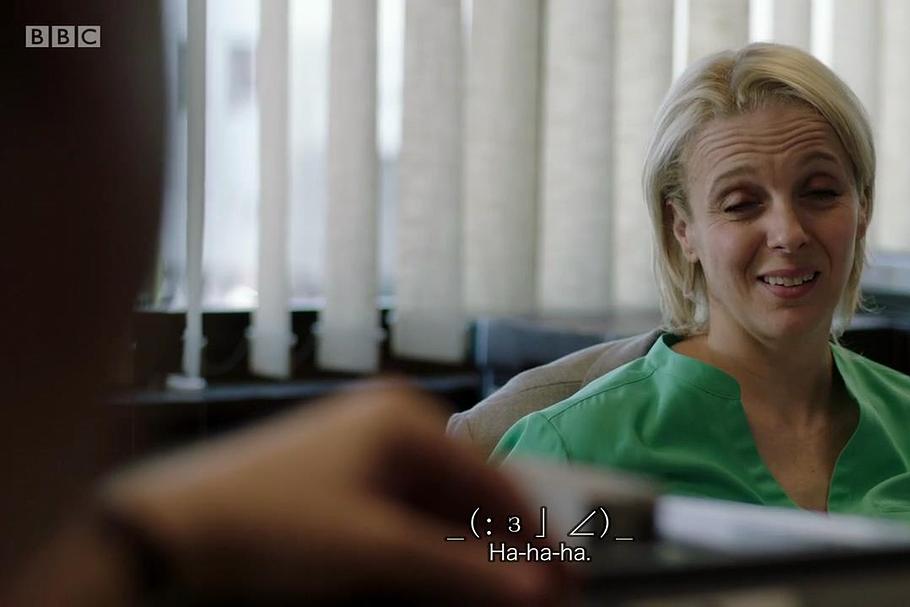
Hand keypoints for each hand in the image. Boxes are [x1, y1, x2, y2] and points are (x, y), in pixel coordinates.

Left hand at [100, 383, 569, 604]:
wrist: (161, 532)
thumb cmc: (273, 528)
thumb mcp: (374, 554)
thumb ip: (462, 573)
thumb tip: (541, 592)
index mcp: (404, 419)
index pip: (494, 479)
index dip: (534, 534)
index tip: (566, 581)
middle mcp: (387, 424)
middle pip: (466, 494)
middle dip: (499, 550)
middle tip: (533, 598)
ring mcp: (358, 451)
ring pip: (434, 510)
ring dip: (462, 556)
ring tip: (489, 596)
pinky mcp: (334, 482)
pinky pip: (398, 516)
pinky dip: (421, 551)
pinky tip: (435, 583)